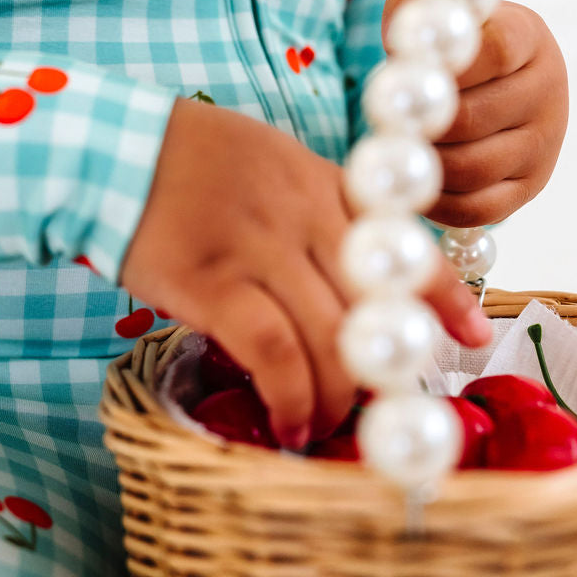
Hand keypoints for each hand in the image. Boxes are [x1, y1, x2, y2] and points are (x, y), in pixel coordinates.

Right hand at [118, 96, 493, 450]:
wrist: (103, 150)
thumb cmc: (180, 167)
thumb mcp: (265, 167)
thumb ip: (309, 216)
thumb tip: (341, 292)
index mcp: (321, 181)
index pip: (404, 240)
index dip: (444, 295)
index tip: (473, 338)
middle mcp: (303, 211)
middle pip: (371, 305)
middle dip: (383, 369)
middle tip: (377, 410)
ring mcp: (258, 244)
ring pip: (329, 336)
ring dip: (337, 396)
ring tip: (324, 426)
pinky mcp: (211, 280)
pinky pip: (271, 349)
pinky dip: (289, 394)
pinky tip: (289, 422)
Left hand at [382, 0, 567, 227]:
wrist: (495, 83)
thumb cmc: (457, 49)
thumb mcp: (442, 15)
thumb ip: (415, 9)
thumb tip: (403, 38)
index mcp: (528, 38)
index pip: (493, 51)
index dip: (445, 67)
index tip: (409, 74)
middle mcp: (547, 89)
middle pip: (471, 119)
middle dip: (421, 125)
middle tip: (391, 124)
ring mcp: (544, 142)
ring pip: (471, 169)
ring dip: (425, 165)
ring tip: (401, 152)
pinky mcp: (531, 185)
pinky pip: (478, 210)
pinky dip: (437, 204)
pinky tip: (415, 187)